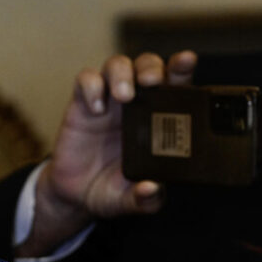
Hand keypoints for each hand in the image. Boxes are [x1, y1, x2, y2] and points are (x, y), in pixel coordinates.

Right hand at [17, 51, 196, 256]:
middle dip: (151, 66)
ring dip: (122, 73)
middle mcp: (136, 104)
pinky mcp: (81, 104)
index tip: (187, 61)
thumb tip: (152, 189)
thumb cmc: (111, 190)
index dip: (182, 69)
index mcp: (159, 120)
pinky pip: (85, 80)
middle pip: (147, 65)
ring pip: (117, 65)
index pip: (175, 85)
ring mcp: (108, 101)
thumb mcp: (131, 201)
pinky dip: (91, 87)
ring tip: (123, 96)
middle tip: (152, 82)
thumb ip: (145, 200)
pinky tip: (96, 108)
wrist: (75, 194)